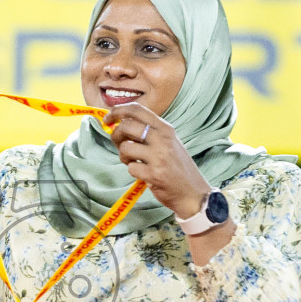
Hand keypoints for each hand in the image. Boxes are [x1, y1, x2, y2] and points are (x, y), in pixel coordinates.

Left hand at [105, 103, 209, 218]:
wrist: (192, 192)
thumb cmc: (176, 167)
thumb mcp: (168, 142)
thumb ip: (148, 131)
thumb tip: (119, 123)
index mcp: (165, 128)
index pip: (136, 109)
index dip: (117, 110)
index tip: (108, 119)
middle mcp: (162, 139)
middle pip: (126, 126)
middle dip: (116, 135)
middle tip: (119, 145)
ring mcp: (159, 157)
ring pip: (125, 147)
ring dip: (123, 156)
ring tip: (133, 161)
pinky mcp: (154, 174)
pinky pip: (130, 168)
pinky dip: (132, 171)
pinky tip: (143, 173)